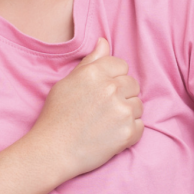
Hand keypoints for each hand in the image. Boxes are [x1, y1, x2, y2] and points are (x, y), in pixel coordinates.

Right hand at [28, 37, 143, 180]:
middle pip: (133, 84)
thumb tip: (104, 42)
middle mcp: (110, 88)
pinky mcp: (128, 132)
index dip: (113, 78)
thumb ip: (90, 61)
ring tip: (106, 123)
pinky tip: (111, 135)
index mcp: (95, 73)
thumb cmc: (56, 116)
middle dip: (122, 94)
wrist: (52, 151)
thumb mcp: (67, 82)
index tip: (102, 91)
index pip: (121, 65)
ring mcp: (121, 111)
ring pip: (138, 105)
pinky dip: (130, 132)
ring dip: (127, 113)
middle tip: (103, 109)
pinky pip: (140, 126)